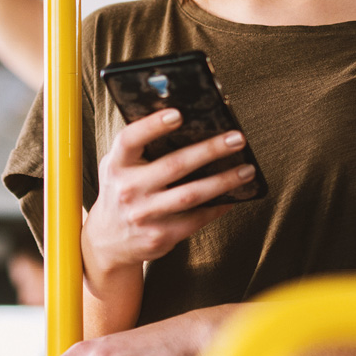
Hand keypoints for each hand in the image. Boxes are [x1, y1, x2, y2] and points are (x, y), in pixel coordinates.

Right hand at [82, 109, 254, 281]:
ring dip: (224, 181)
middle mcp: (128, 189)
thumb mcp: (120, 166)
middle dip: (210, 150)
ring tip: (247, 169)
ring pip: (191, 194)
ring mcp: (144, 215)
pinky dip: (218, 206)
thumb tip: (188, 121)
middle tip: (237, 139)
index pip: (130, 139)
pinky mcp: (159, 236)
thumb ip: (141, 146)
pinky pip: (196, 219)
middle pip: (174, 165)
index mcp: (117, 165)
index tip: (179, 114)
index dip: (153, 125)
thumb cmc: (122, 190)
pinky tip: (234, 196)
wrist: (107, 242)